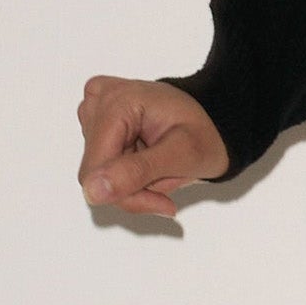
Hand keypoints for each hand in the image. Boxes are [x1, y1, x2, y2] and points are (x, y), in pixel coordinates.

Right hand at [78, 75, 227, 220]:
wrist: (213, 123)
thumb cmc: (205, 134)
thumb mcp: (182, 154)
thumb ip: (137, 171)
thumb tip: (92, 190)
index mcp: (116, 101)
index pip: (95, 172)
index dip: (128, 197)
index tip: (166, 204)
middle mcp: (97, 100)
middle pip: (96, 175)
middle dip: (136, 188)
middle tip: (171, 178)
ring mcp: (93, 111)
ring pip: (99, 175)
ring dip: (135, 183)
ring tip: (164, 166)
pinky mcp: (95, 124)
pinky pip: (102, 167)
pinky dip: (130, 175)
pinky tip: (151, 162)